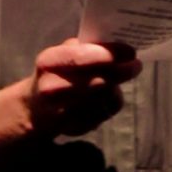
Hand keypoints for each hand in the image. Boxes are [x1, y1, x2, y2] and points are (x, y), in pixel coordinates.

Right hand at [16, 38, 140, 139]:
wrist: (35, 108)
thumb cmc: (56, 73)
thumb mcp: (62, 54)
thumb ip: (86, 47)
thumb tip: (117, 43)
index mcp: (49, 62)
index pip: (83, 57)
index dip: (111, 53)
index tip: (130, 51)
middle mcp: (52, 87)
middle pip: (99, 80)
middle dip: (122, 71)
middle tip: (136, 65)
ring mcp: (61, 111)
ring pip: (105, 98)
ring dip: (115, 89)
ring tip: (115, 83)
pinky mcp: (73, 127)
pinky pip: (104, 114)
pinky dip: (109, 105)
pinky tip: (104, 99)